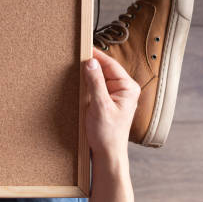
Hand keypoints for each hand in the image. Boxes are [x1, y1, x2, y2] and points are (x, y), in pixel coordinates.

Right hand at [84, 48, 140, 163]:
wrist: (107, 155)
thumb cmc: (107, 134)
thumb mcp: (99, 105)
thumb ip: (95, 82)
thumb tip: (90, 62)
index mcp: (128, 87)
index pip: (110, 64)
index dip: (95, 55)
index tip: (82, 46)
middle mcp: (124, 90)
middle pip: (105, 69)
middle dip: (90, 64)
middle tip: (74, 56)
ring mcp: (116, 96)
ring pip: (99, 78)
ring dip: (88, 74)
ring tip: (74, 68)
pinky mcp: (107, 102)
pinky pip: (97, 87)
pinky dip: (87, 84)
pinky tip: (78, 83)